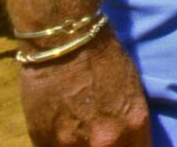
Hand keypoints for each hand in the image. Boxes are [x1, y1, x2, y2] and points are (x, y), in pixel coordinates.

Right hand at [18, 26, 151, 146]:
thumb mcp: (131, 93)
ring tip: (76, 125)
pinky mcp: (43, 140)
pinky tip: (59, 125)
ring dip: (78, 144)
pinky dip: (57, 143)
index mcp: (133, 125)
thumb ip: (127, 125)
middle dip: (103, 146)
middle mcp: (105, 140)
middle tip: (95, 132)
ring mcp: (72, 144)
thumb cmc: (103, 56)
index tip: (123, 144)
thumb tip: (122, 143)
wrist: (64, 40)